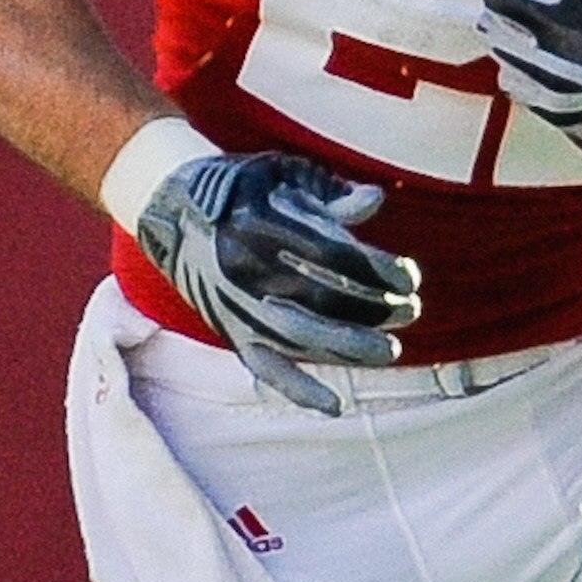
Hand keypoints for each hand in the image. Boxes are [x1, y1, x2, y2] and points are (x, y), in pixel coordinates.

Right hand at [129, 150, 420, 417]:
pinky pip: (264, 367)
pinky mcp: (229, 331)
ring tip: (389, 351)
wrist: (171, 206)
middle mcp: (247, 268)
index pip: (337, 258)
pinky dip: (298, 390)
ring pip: (301, 339)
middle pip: (325, 302)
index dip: (380, 270)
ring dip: (351, 349)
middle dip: (376, 311)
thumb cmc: (242, 186)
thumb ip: (329, 195)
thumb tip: (375, 200)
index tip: (410, 276)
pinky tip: (334, 406)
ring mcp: (235, 305)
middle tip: (411, 312)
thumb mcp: (283, 175)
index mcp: (264, 224)